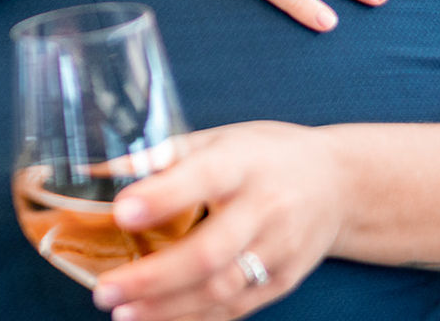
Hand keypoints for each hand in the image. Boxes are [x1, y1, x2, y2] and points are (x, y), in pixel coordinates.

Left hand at [92, 122, 344, 320]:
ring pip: (221, 289)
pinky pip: (235, 309)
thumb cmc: (268, 155)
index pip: (203, 178)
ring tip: (122, 312)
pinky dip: (194, 319)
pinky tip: (156, 320)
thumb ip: (164, 154)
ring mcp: (278, 250)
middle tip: (105, 288)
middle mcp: (266, 208)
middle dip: (154, 276)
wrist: (340, 184)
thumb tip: (98, 170)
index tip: (121, 210)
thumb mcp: (223, 137)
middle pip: (210, 251)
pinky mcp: (283, 281)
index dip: (163, 196)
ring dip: (167, 308)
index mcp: (245, 163)